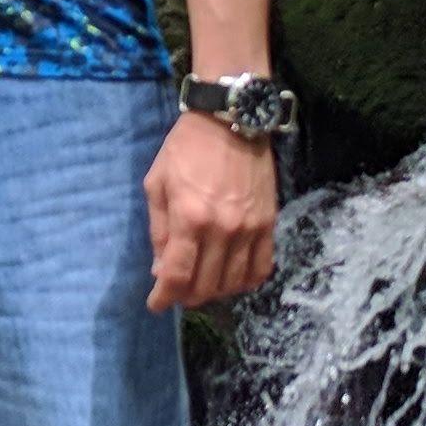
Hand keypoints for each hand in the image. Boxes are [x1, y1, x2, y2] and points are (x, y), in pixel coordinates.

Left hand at [143, 109, 276, 312]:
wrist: (230, 120)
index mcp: (190, 218)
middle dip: (186, 296)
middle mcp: (223, 229)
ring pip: (234, 282)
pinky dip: (245, 281)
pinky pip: (261, 267)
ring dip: (214, 291)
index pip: (177, 275)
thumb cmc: (185, 149)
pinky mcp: (269, 224)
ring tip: (201, 285)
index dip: (164, 297)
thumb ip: (160, 231)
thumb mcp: (157, 184)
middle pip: (206, 285)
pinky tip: (231, 278)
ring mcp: (250, 228)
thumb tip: (161, 271)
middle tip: (176, 292)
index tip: (156, 305)